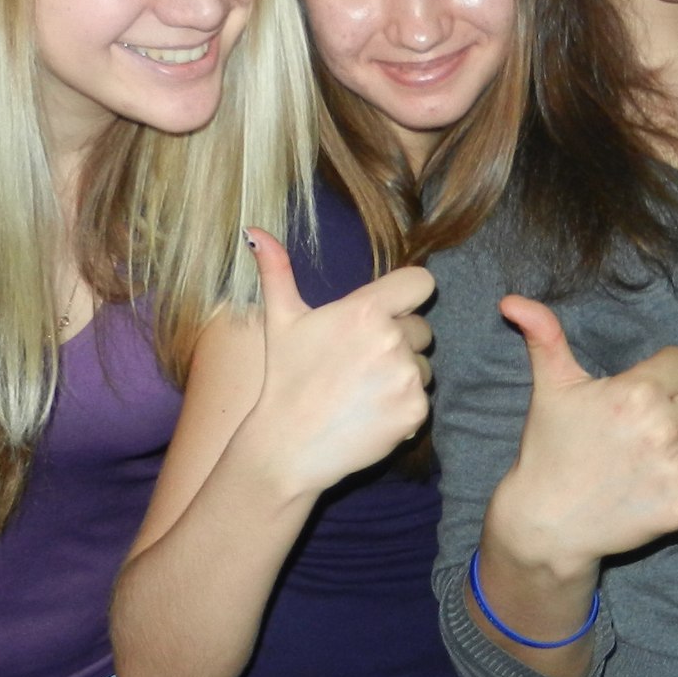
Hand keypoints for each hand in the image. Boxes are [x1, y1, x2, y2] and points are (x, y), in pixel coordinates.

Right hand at [240, 230, 434, 498]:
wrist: (288, 445)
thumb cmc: (285, 378)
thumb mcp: (280, 321)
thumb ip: (277, 271)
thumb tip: (254, 231)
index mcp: (366, 311)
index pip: (420, 283)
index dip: (407, 295)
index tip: (390, 311)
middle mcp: (392, 340)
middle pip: (420, 328)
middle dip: (399, 342)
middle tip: (358, 364)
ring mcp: (407, 377)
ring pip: (423, 366)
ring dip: (402, 376)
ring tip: (362, 391)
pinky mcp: (416, 411)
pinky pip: (422, 400)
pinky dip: (402, 407)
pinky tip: (370, 413)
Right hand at [483, 295, 677, 582]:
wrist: (549, 523)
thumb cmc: (550, 449)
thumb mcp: (550, 388)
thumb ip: (545, 336)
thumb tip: (511, 299)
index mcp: (638, 393)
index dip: (663, 373)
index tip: (637, 393)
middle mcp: (665, 429)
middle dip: (675, 404)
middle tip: (637, 425)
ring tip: (645, 453)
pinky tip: (658, 477)